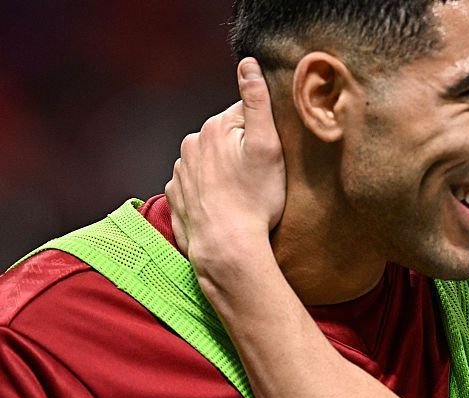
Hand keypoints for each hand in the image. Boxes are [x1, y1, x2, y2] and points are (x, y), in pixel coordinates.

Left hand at [164, 57, 284, 274]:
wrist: (226, 247)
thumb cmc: (255, 200)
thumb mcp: (267, 146)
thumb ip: (257, 102)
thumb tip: (247, 63)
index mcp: (214, 127)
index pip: (245, 116)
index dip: (264, 133)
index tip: (274, 155)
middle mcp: (191, 144)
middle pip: (226, 138)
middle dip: (242, 151)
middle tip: (262, 177)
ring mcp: (180, 171)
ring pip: (211, 161)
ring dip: (225, 171)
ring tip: (244, 194)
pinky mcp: (176, 196)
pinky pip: (197, 185)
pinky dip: (210, 191)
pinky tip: (225, 205)